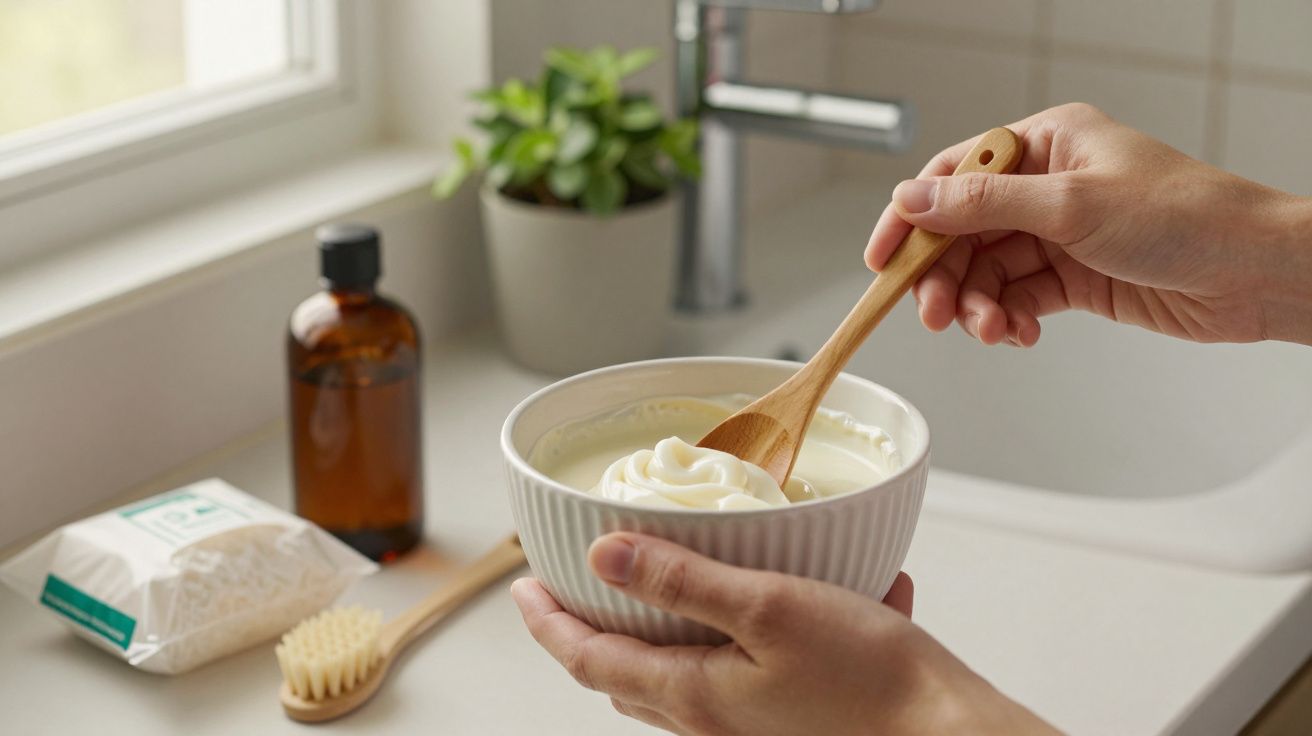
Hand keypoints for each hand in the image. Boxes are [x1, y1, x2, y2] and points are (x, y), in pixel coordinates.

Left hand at [511, 533, 1054, 734]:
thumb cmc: (871, 680)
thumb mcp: (769, 609)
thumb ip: (682, 582)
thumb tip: (604, 555)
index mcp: (694, 693)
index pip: (589, 660)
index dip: (548, 623)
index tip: (522, 586)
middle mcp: (713, 720)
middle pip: (625, 677)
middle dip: (590, 634)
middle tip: (571, 591)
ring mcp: (750, 726)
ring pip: (678, 679)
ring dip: (655, 636)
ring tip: (653, 590)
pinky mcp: (789, 719)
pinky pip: (743, 675)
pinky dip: (741, 635)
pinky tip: (798, 593)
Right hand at [865, 103, 1311, 346]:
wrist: (1253, 274)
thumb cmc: (1186, 217)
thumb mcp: (1072, 205)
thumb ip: (984, 204)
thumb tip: (913, 199)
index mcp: (1046, 144)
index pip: (953, 175)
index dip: (911, 217)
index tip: (880, 259)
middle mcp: (1046, 186)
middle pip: (963, 232)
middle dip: (945, 276)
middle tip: (934, 314)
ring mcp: (1058, 234)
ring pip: (986, 273)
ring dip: (978, 306)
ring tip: (989, 329)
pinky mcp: (1073, 278)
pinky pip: (1016, 299)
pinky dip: (1007, 320)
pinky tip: (1016, 334)